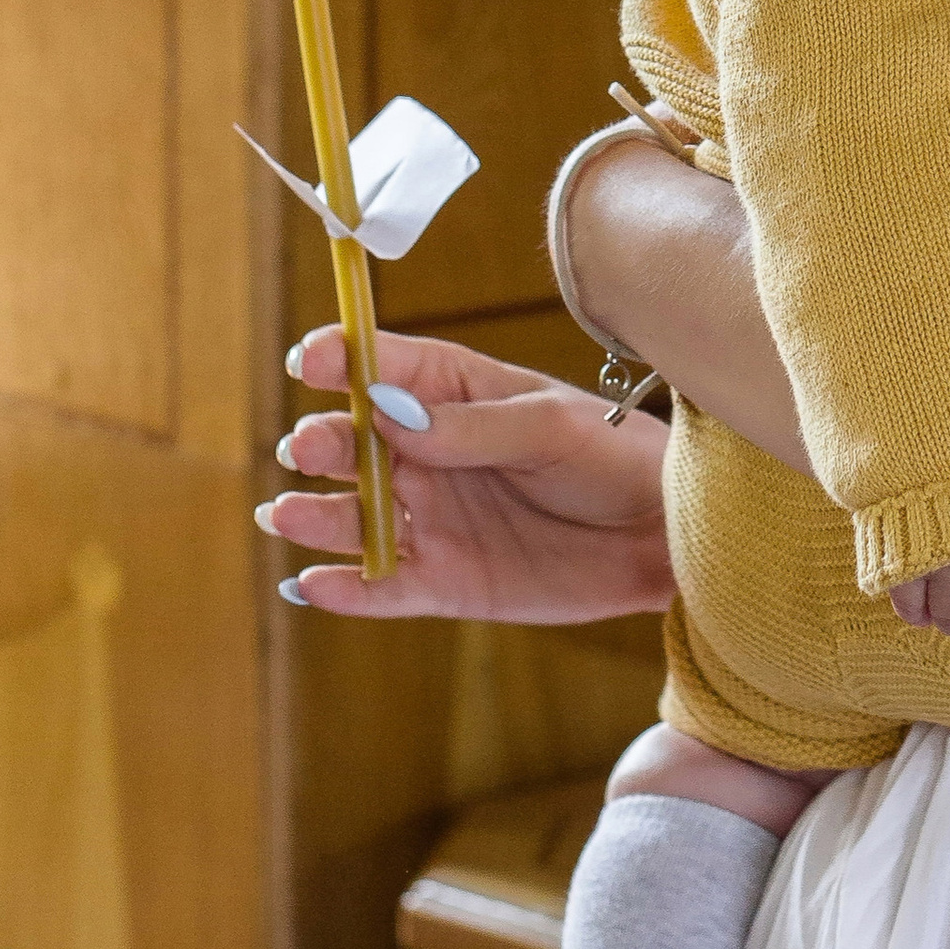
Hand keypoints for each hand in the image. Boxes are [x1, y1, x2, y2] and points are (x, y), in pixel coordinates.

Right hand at [260, 327, 673, 624]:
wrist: (661, 532)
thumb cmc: (612, 455)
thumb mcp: (549, 427)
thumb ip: (472, 427)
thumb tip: (389, 415)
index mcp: (453, 393)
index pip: (382, 368)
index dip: (341, 359)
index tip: (311, 361)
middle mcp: (427, 453)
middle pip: (354, 444)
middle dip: (325, 442)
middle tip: (311, 448)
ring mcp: (431, 518)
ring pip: (355, 517)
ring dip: (317, 517)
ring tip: (287, 514)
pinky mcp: (442, 580)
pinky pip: (382, 587)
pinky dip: (346, 589)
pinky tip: (313, 585)